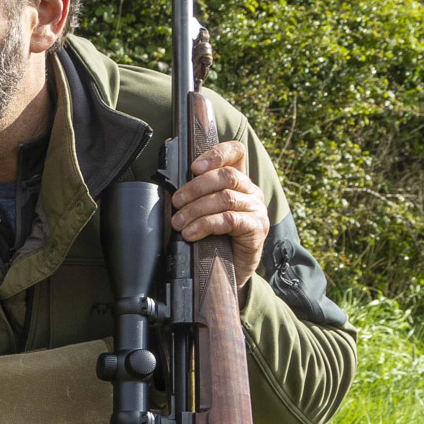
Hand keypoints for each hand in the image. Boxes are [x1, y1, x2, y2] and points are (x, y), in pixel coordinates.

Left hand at [169, 139, 268, 288]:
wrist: (230, 271)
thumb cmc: (213, 237)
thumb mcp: (202, 210)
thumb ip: (193, 193)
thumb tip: (166, 175)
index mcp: (238, 180)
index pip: (235, 152)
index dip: (216, 153)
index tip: (193, 166)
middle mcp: (250, 191)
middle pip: (226, 175)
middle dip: (195, 187)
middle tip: (176, 202)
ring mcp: (256, 209)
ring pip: (225, 198)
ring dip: (196, 209)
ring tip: (179, 223)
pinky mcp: (257, 228)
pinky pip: (230, 220)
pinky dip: (206, 225)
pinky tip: (191, 234)